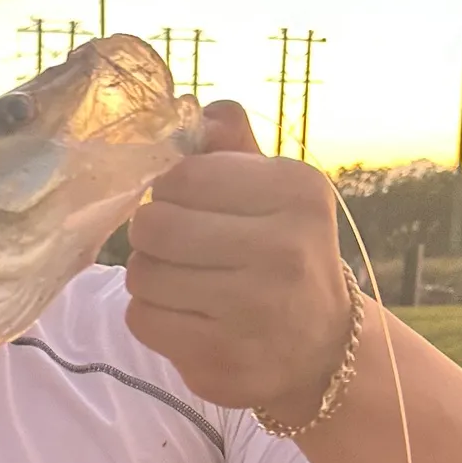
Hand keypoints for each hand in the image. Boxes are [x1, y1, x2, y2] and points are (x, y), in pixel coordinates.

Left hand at [124, 100, 352, 425]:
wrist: (320, 347)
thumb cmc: (281, 253)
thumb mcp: (272, 191)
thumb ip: (230, 145)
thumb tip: (184, 106)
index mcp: (296, 190)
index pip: (182, 175)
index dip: (169, 192)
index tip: (189, 209)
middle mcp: (284, 248)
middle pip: (154, 224)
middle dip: (152, 237)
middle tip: (177, 249)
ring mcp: (255, 309)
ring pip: (141, 274)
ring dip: (149, 278)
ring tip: (186, 284)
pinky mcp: (223, 356)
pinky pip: (142, 319)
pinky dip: (151, 317)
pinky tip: (186, 317)